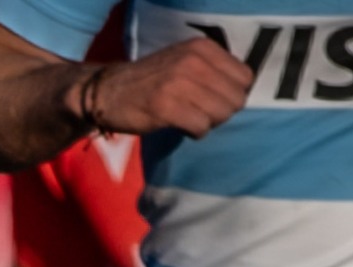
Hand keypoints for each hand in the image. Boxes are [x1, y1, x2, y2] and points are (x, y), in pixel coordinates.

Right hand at [80, 37, 250, 137]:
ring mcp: (179, 84)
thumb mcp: (184, 61)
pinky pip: (201, 127)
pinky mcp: (166, 107)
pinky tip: (183, 128)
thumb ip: (212, 69)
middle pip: (236, 98)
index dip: (233, 94)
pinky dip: (196, 132)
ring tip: (192, 120)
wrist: (107, 91)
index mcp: (203, 48)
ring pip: (221, 113)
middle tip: (204, 115)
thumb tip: (240, 94)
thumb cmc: (150, 80)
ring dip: (209, 123)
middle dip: (223, 112)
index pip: (245, 77)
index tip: (215, 100)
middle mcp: (194, 62)